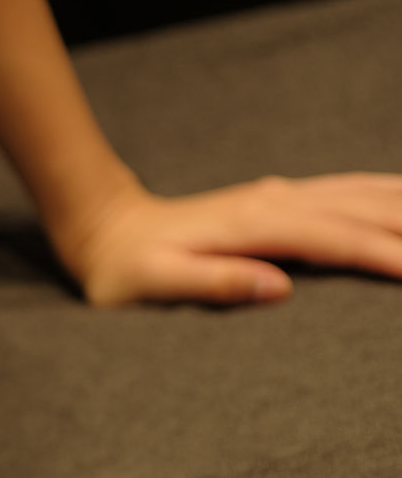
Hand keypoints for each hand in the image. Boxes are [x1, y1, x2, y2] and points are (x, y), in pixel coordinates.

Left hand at [52, 173, 401, 308]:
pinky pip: (350, 190)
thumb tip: (277, 287)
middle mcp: (275, 200)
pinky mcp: (281, 197)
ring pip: (364, 194)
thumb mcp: (153, 284)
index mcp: (252, 225)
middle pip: (364, 210)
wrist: (105, 228)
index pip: (334, 239)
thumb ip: (214, 283)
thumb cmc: (122, 269)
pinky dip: (389, 193)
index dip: (382, 254)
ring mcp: (281, 194)